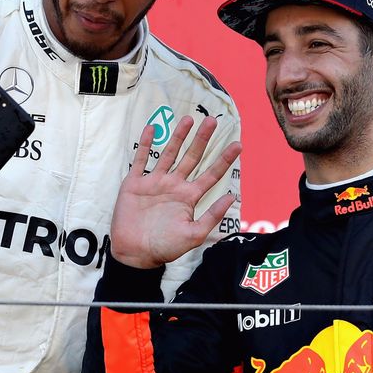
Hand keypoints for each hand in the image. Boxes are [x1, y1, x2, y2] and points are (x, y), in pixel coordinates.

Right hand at [111, 115, 241, 268]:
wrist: (134, 253)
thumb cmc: (165, 247)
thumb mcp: (193, 235)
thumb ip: (211, 216)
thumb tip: (232, 197)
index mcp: (188, 197)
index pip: (211, 175)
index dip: (224, 160)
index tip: (238, 145)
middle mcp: (174, 186)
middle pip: (191, 158)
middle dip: (202, 140)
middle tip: (212, 121)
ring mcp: (154, 182)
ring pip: (168, 154)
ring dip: (178, 137)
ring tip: (188, 119)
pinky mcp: (135, 183)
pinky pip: (140, 159)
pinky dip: (145, 144)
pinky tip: (151, 129)